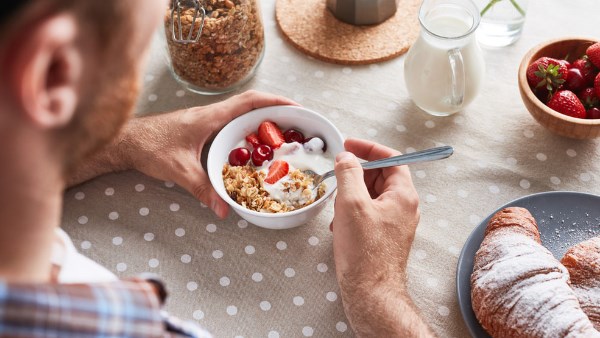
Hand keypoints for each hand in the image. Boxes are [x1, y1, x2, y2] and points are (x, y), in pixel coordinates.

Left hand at [69, 90, 295, 217]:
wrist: (125, 140)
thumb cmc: (149, 147)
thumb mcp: (179, 169)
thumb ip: (203, 189)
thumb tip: (224, 210)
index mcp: (211, 117)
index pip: (249, 101)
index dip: (275, 101)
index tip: (296, 107)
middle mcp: (212, 114)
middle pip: (251, 104)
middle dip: (277, 110)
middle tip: (298, 124)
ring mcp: (207, 120)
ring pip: (242, 114)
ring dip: (263, 119)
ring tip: (284, 135)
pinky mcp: (202, 128)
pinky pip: (232, 124)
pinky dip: (248, 130)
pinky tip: (253, 148)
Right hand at [332, 138, 432, 336]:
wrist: (370, 292)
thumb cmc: (364, 250)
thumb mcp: (351, 203)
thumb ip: (348, 173)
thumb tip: (346, 157)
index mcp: (404, 195)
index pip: (391, 158)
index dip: (369, 148)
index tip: (348, 145)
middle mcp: (404, 207)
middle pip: (380, 177)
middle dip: (356, 176)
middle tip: (338, 179)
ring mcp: (395, 223)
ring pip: (371, 196)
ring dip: (351, 197)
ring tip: (337, 209)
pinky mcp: (385, 236)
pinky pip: (368, 214)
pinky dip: (352, 213)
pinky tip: (340, 226)